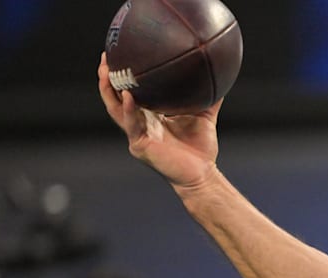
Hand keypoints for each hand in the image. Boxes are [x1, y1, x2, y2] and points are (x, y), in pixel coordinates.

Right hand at [97, 53, 221, 188]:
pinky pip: (132, 124)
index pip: (129, 93)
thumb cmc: (200, 148)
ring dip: (109, 90)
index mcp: (149, 116)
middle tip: (105, 57)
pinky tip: (128, 95)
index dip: (122, 77)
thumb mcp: (204, 116)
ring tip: (106, 71)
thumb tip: (222, 77)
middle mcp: (139, 124)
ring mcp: (137, 135)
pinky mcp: (140, 145)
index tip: (119, 54)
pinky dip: (130, 109)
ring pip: (116, 109)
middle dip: (107, 78)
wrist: (202, 174)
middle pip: (115, 98)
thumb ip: (210, 98)